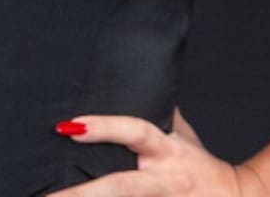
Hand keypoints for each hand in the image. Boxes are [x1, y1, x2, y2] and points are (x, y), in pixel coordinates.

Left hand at [46, 107, 264, 195]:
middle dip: (82, 194)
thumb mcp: (179, 132)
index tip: (70, 126)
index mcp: (165, 150)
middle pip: (119, 188)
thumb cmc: (199, 162)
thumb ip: (153, 113)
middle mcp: (161, 181)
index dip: (105, 128)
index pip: (134, 132)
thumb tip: (123, 84)